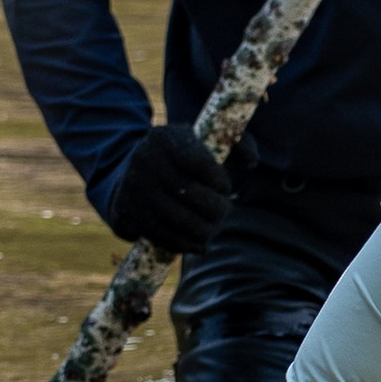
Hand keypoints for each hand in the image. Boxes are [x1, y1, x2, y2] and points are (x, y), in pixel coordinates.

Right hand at [104, 120, 229, 253]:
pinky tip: (200, 245)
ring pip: (176, 218)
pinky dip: (184, 245)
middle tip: (225, 210)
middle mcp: (144, 159)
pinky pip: (160, 235)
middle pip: (188, 193)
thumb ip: (238, 143)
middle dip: (215, 207)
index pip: (198, 163)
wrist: (136, 167)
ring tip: (214, 229)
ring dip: (203, 229)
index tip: (225, 187)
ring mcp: (134, 187)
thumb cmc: (185, 154)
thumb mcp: (207, 139)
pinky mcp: (129, 212)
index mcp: (165, 137)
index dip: (219, 180)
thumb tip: (251, 161)